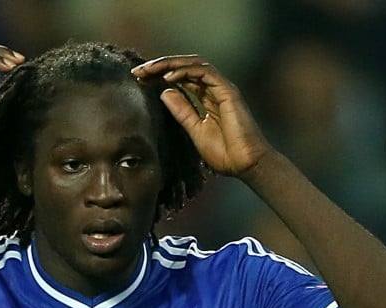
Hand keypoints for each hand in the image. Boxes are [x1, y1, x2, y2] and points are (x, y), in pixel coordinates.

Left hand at [132, 56, 270, 176]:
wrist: (247, 164)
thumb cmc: (225, 153)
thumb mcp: (195, 131)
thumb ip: (182, 112)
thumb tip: (165, 92)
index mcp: (208, 98)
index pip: (181, 78)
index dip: (160, 75)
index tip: (139, 79)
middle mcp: (215, 89)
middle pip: (185, 68)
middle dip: (160, 66)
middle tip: (138, 71)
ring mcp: (223, 88)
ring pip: (194, 64)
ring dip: (169, 64)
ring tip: (149, 70)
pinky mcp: (228, 91)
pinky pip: (205, 73)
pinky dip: (185, 72)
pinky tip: (168, 78)